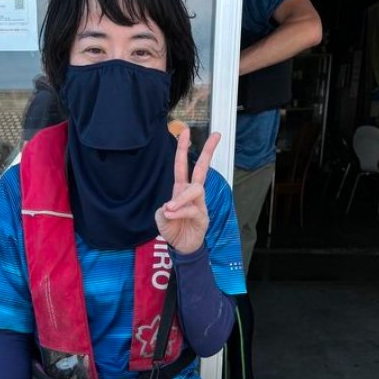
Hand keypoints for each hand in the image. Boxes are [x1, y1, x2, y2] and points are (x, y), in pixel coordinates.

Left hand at [156, 128, 221, 254]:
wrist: (182, 247)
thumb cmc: (173, 229)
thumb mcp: (161, 217)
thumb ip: (164, 210)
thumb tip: (171, 205)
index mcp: (181, 189)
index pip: (183, 165)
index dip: (183, 148)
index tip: (185, 131)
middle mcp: (192, 193)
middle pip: (202, 168)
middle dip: (208, 151)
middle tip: (217, 135)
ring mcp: (200, 204)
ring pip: (196, 190)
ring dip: (182, 198)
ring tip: (170, 209)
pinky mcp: (203, 217)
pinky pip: (192, 209)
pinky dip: (181, 212)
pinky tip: (172, 216)